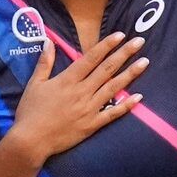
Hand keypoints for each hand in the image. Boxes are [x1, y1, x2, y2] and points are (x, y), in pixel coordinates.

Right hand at [9, 32, 148, 164]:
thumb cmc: (30, 111)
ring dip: (130, 74)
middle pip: (107, 69)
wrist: (31, 141)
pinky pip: (113, 113)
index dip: (106, 45)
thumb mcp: (34, 84)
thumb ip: (44, 62)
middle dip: (124, 53)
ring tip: (145, 62)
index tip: (120, 35)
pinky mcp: (93, 124)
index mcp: (68, 80)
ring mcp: (89, 109)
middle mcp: (82, 92)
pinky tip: (139, 97)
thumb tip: (49, 41)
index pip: (91, 58)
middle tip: (139, 41)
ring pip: (114, 88)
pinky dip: (126, 105)